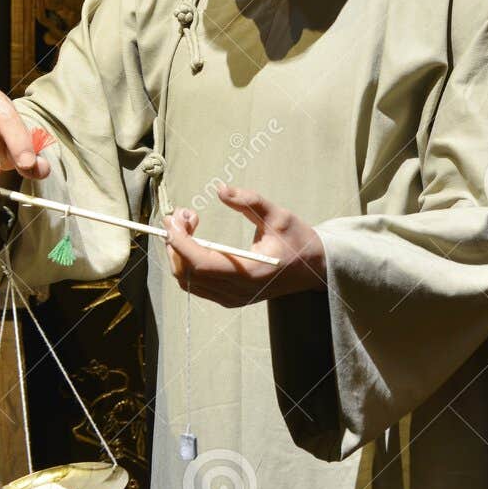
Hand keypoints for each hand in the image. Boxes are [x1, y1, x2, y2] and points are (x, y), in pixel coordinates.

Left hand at [163, 185, 326, 305]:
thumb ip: (249, 201)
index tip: (173, 218)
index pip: (201, 263)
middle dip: (176, 243)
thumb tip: (220, 189)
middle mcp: (238, 292)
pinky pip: (196, 285)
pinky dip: (187, 263)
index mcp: (251, 273)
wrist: (314, 269)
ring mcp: (232, 299)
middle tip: (182, 216)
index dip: (181, 241)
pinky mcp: (229, 299)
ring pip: (187, 281)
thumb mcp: (279, 215)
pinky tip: (194, 241)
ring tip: (188, 225)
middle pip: (187, 273)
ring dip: (179, 253)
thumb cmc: (298, 240)